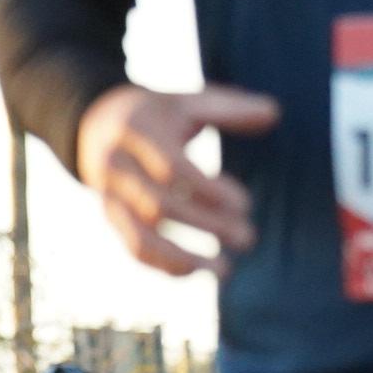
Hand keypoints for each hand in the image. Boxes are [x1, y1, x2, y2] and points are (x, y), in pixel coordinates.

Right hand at [75, 82, 279, 278]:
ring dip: (184, 258)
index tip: (244, 204)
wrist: (98, 124)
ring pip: (142, 237)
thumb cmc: (158, 113)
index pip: (170, 169)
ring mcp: (109, 195)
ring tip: (225, 271)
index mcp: (136, 131)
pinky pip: (134, 248)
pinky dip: (165, 264)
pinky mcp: (111, 217)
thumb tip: (274, 115)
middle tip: (248, 238)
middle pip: (159, 207)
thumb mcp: (188, 102)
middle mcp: (115, 166)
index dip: (207, 191)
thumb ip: (230, 109)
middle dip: (206, 225)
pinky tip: (197, 271)